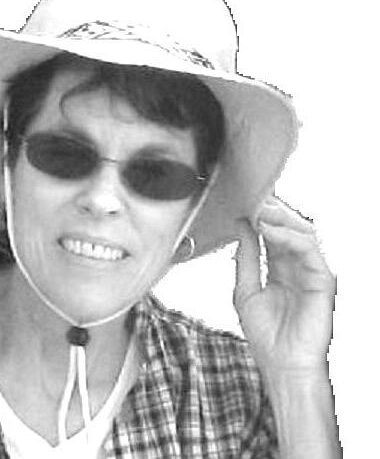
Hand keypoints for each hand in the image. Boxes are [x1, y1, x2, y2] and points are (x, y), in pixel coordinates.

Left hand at [233, 196, 335, 375]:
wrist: (281, 365)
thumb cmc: (266, 335)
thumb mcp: (245, 290)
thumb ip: (246, 258)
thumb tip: (242, 227)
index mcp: (279, 268)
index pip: (272, 234)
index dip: (259, 217)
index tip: (243, 202)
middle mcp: (296, 266)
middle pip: (288, 228)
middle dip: (271, 211)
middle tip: (253, 198)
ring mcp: (310, 271)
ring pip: (302, 232)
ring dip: (280, 218)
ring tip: (259, 210)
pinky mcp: (322, 279)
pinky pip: (309, 250)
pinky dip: (289, 237)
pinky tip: (270, 230)